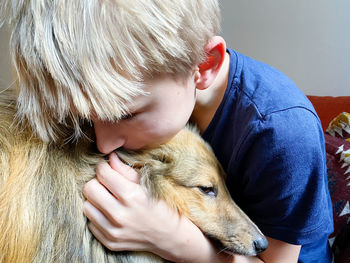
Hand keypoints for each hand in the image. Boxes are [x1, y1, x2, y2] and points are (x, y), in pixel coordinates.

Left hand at [83, 153, 250, 262]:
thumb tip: (110, 157)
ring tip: (109, 198)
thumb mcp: (148, 185)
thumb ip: (126, 171)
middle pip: (89, 189)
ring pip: (87, 206)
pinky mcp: (110, 242)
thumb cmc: (161, 206)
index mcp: (131, 196)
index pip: (102, 174)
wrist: (170, 236)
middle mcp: (119, 215)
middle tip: (107, 183)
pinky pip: (91, 223)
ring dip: (96, 200)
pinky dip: (99, 216)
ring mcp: (113, 231)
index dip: (103, 167)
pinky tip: (111, 212)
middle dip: (97, 182)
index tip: (107, 167)